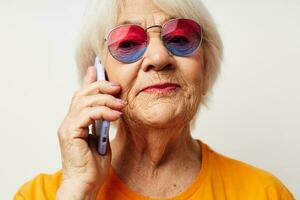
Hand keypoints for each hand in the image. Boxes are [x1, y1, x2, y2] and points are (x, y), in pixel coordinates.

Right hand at [56, 66, 126, 198]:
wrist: (86, 184)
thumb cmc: (93, 165)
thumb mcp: (102, 138)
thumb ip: (102, 122)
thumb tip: (110, 110)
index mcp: (76, 122)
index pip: (81, 95)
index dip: (89, 81)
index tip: (97, 69)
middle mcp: (69, 122)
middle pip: (82, 94)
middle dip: (101, 86)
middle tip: (117, 88)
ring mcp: (68, 127)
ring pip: (84, 101)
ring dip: (106, 99)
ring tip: (121, 105)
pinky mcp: (70, 133)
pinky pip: (87, 114)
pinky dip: (103, 111)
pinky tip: (116, 115)